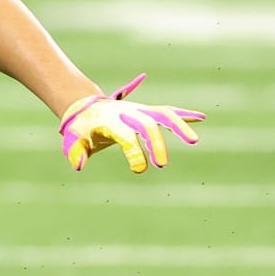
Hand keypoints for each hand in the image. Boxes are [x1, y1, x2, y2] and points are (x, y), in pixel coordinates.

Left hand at [59, 74, 204, 172]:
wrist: (84, 106)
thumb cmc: (80, 128)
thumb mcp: (73, 141)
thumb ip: (77, 152)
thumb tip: (79, 165)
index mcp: (109, 122)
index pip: (125, 136)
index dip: (134, 151)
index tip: (139, 169)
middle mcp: (127, 114)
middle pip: (146, 125)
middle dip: (156, 144)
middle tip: (161, 165)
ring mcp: (139, 111)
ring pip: (163, 115)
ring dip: (180, 126)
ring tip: (194, 141)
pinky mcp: (147, 111)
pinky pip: (167, 112)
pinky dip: (183, 114)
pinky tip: (201, 118)